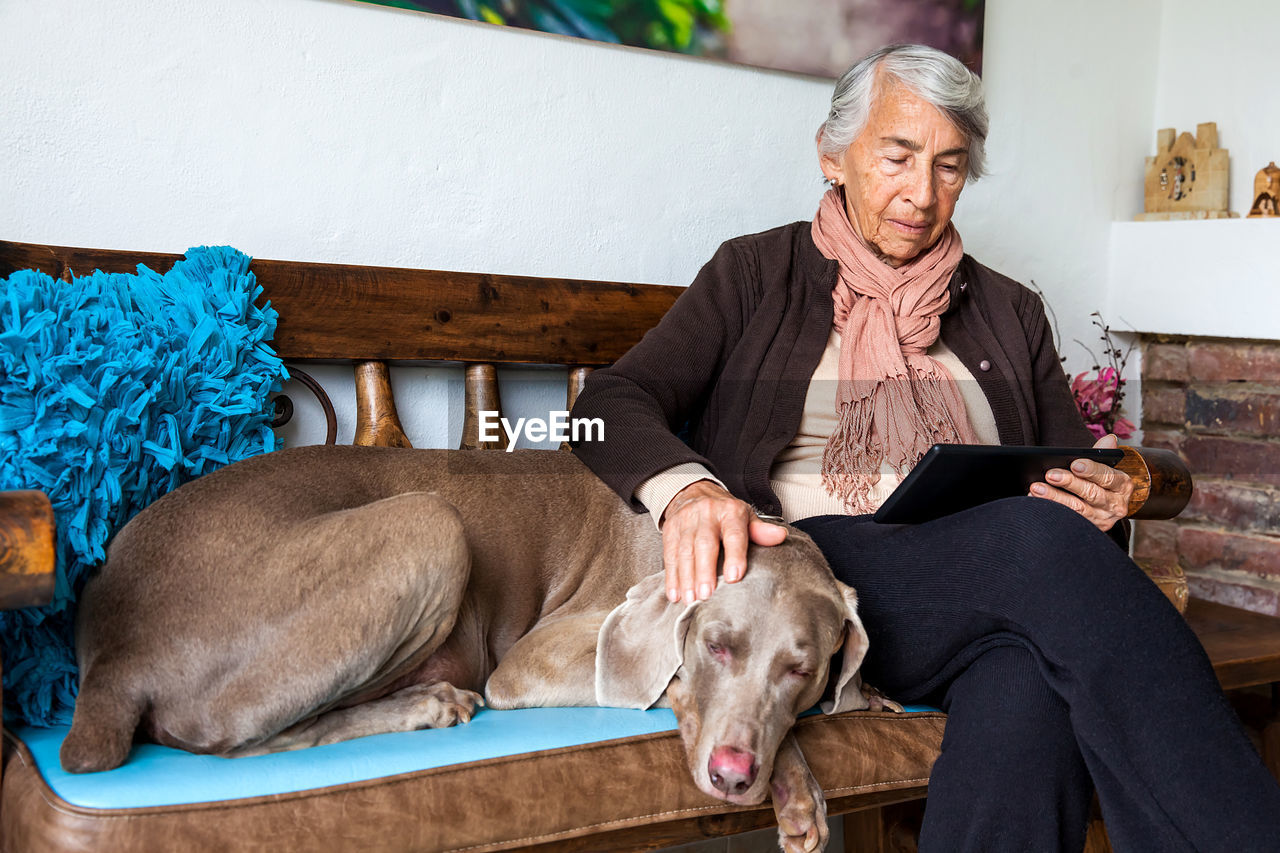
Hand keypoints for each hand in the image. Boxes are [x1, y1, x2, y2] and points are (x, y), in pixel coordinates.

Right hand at [661, 480, 786, 603]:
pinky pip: (669, 554)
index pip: (733, 534)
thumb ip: (760, 531)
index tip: (734, 577)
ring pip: (684, 551)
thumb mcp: (745, 517)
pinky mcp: (670, 530)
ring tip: (691, 599)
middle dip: (704, 571)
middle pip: (704, 544)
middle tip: (706, 595)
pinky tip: (675, 594)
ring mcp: (686, 521)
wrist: (694, 493)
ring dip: (686, 578)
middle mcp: (706, 514)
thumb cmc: (724, 512)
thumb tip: (780, 536)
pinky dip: (671, 576)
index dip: (734, 555)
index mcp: (730, 511)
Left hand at [1030, 433, 1133, 531]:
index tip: (1075, 464)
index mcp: (1123, 485)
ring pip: (1078, 509)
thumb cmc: (1101, 481)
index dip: (1092, 470)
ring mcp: (1102, 520)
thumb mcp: (1106, 467)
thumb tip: (1109, 438)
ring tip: (1036, 488)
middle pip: (1092, 493)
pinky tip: (1036, 502)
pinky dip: (1051, 511)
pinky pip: (1068, 521)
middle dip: (1069, 483)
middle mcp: (1116, 505)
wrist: (1106, 508)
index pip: (1108, 477)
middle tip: (1050, 474)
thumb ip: (1103, 453)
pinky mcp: (1088, 529)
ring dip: (1055, 498)